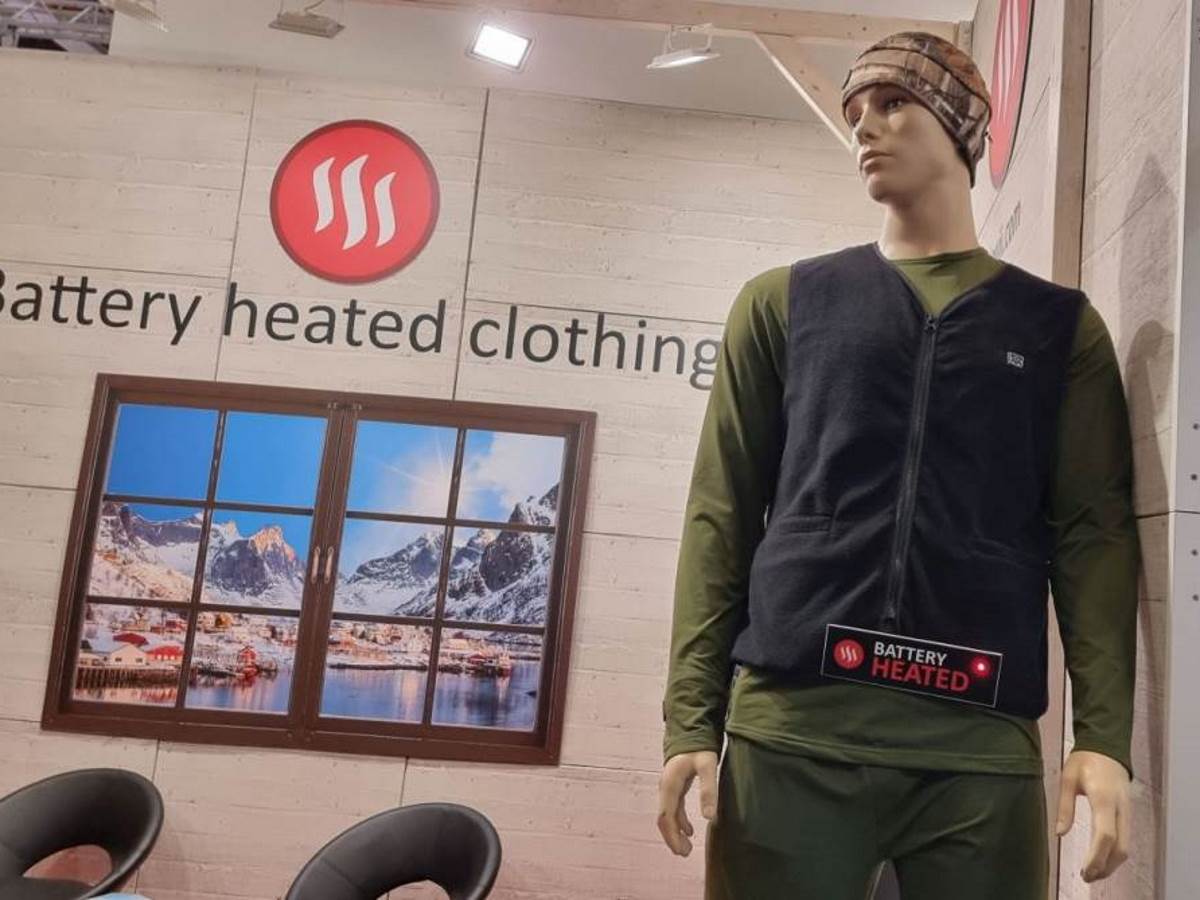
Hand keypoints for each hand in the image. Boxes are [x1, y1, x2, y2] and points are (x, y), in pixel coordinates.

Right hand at [656, 749, 719, 855]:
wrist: (690, 729)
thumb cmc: (699, 747)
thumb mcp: (707, 766)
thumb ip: (708, 789)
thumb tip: (709, 817)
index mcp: (670, 785)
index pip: (666, 816)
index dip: (672, 836)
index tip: (681, 851)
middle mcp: (665, 788)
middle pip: (664, 818)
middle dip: (672, 837)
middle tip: (685, 854)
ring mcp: (669, 787)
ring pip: (668, 815)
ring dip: (675, 832)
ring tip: (687, 848)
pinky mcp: (675, 786)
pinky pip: (673, 808)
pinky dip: (679, 821)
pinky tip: (689, 831)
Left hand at [1055, 749, 1131, 881]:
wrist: (1108, 746)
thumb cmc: (1085, 760)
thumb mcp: (1068, 778)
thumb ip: (1064, 806)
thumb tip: (1060, 833)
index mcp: (1104, 798)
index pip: (1105, 834)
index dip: (1096, 856)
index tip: (1085, 869)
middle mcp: (1121, 808)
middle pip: (1120, 846)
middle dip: (1105, 866)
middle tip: (1087, 877)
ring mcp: (1128, 811)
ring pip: (1125, 846)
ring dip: (1111, 863)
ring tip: (1092, 873)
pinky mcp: (1128, 813)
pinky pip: (1125, 839)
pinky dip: (1115, 853)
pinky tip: (1102, 859)